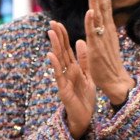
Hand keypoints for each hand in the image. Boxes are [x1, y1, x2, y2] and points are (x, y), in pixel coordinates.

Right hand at [46, 20, 95, 139]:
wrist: (84, 116)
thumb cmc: (85, 97)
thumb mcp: (88, 74)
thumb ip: (84, 59)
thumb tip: (81, 41)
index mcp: (73, 67)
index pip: (66, 48)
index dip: (63, 36)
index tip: (58, 23)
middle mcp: (66, 72)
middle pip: (61, 51)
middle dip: (57, 37)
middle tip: (52, 23)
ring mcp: (63, 80)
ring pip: (58, 61)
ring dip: (55, 46)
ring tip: (51, 34)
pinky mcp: (63, 89)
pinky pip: (58, 75)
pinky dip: (55, 65)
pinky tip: (51, 55)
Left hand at [85, 0, 135, 106]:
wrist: (115, 81)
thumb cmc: (106, 65)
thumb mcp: (100, 43)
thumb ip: (96, 31)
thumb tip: (93, 20)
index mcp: (106, 29)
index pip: (103, 7)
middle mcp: (106, 31)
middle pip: (103, 6)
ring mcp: (102, 38)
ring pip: (99, 16)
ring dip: (96, 0)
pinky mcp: (97, 48)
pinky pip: (94, 33)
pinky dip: (92, 21)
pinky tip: (91, 11)